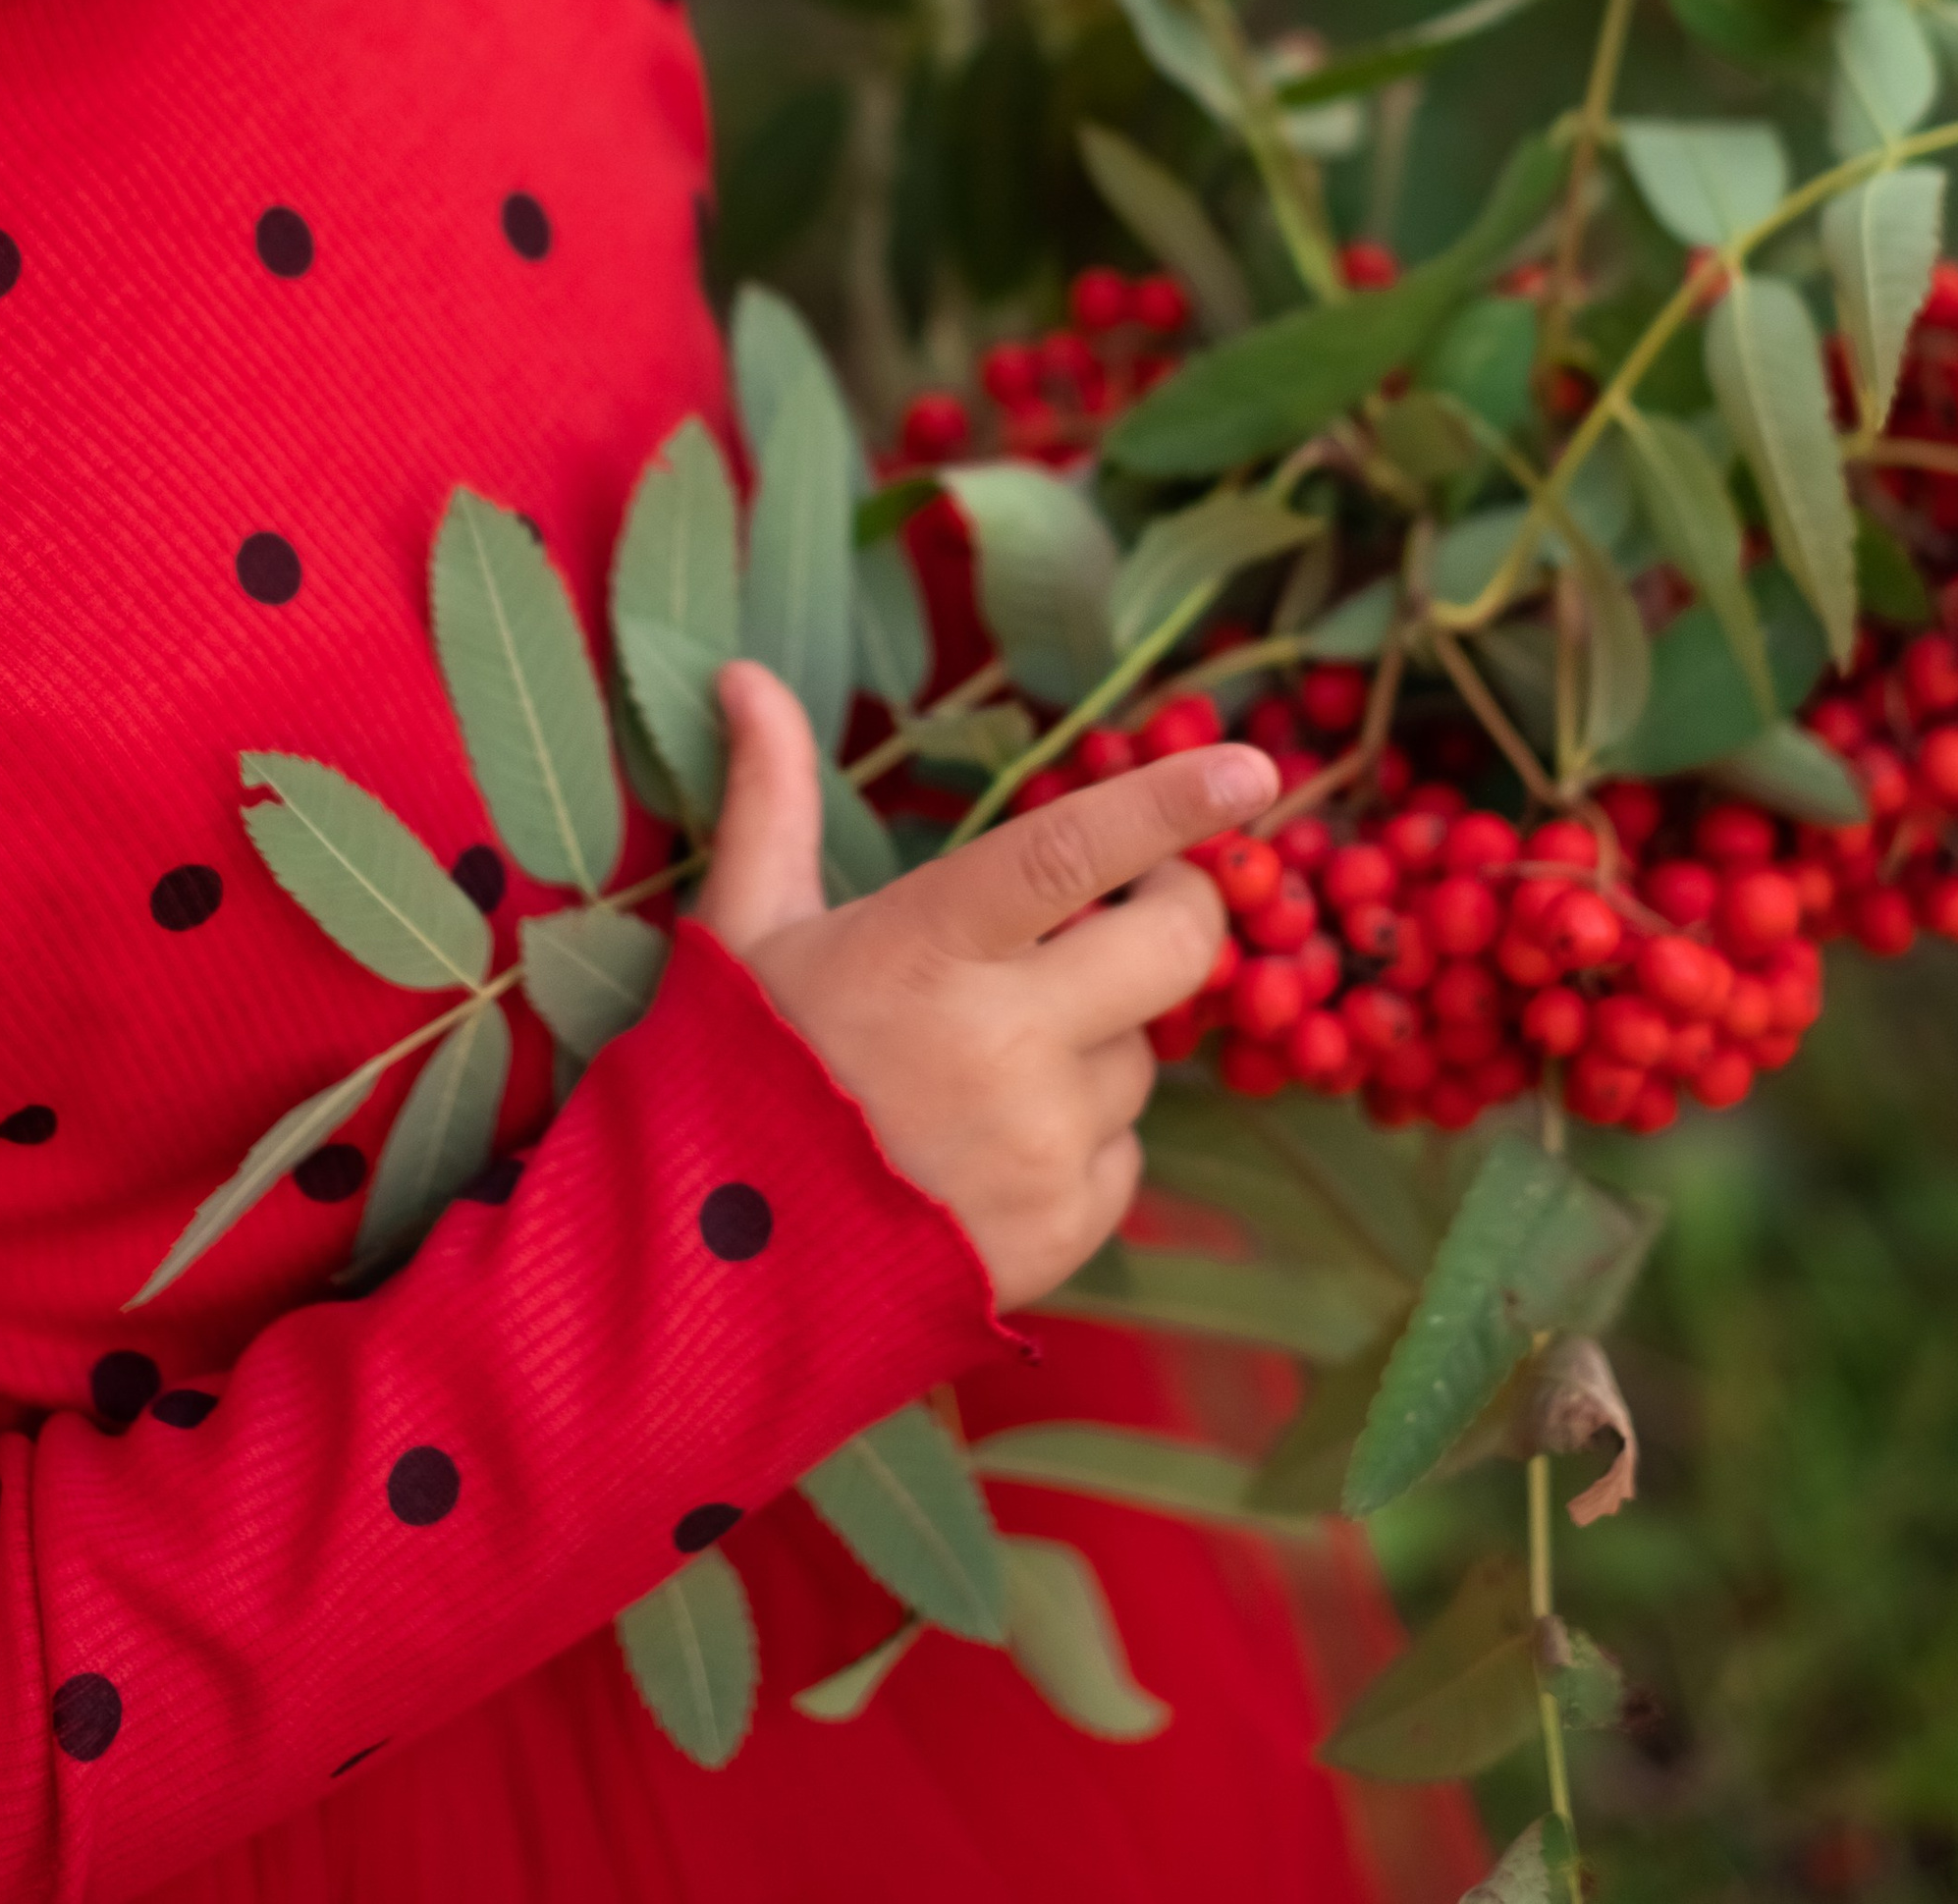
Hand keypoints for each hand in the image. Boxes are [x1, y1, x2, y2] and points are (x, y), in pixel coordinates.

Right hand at [694, 662, 1277, 1310]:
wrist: (708, 1282)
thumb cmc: (731, 1075)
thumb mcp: (745, 927)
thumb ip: (774, 795)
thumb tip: (746, 674)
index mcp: (926, 949)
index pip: (1070, 854)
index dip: (1167, 806)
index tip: (1250, 770)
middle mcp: (1000, 1045)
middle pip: (1172, 950)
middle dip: (1185, 907)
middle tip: (1150, 900)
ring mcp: (1040, 1148)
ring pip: (1141, 1057)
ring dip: (1096, 1043)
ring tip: (987, 1070)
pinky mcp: (1064, 1234)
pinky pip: (1124, 1157)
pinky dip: (1081, 1143)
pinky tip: (991, 1152)